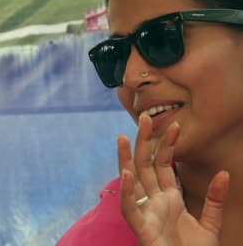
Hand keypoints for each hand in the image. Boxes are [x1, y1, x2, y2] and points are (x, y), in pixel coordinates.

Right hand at [117, 115, 229, 245]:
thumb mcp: (210, 224)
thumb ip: (215, 199)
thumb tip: (225, 173)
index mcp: (169, 198)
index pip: (164, 165)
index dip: (167, 145)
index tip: (174, 125)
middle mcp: (154, 201)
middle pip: (145, 166)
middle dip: (143, 143)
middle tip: (143, 118)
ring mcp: (146, 213)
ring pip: (132, 182)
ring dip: (125, 160)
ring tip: (122, 138)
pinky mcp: (141, 229)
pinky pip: (130, 208)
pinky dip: (127, 192)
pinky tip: (126, 174)